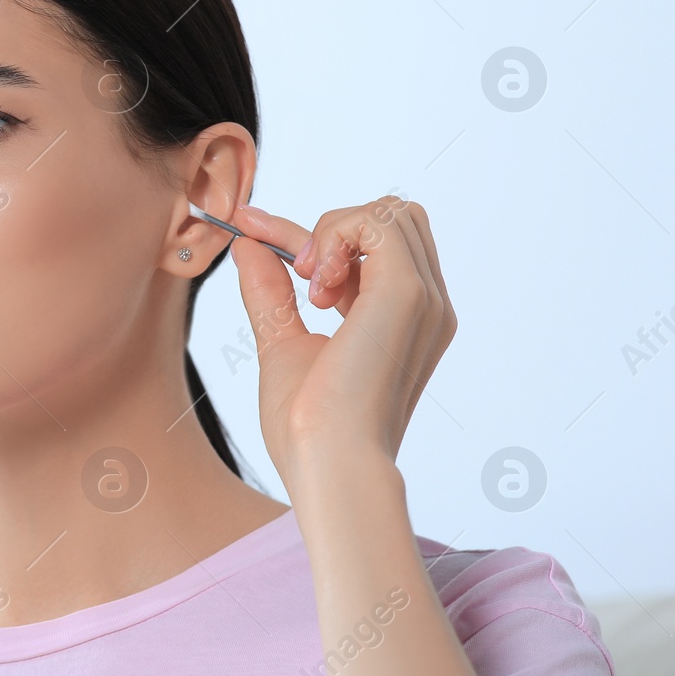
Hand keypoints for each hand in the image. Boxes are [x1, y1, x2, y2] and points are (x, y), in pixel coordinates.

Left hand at [226, 196, 456, 498]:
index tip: (248, 227)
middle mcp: (427, 307)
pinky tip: (315, 282)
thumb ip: (271, 293)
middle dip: (333, 229)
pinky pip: (378, 222)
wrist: (328, 462)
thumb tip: (247, 246)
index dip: (309, 235)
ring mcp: (424, 299)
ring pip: (389, 213)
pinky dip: (337, 233)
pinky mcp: (408, 294)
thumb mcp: (281, 342)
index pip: (369, 250)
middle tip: (297, 275)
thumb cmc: (309, 428)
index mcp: (406, 322)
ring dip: (335, 232)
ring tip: (311, 288)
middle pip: (390, 221)